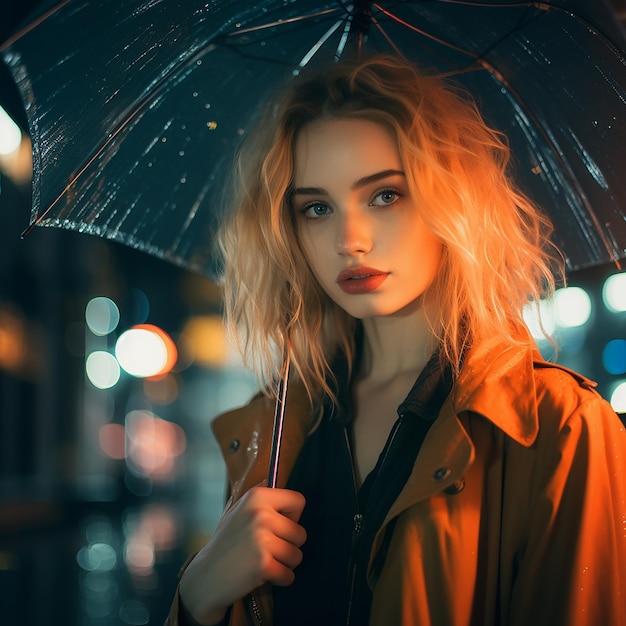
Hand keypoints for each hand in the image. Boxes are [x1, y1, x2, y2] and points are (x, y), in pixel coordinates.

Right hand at [179, 486, 306, 624]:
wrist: (206, 575)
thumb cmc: (225, 543)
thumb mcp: (236, 511)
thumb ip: (256, 495)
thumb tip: (269, 479)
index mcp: (257, 497)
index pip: (298, 501)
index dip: (293, 516)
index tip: (279, 525)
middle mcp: (261, 514)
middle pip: (301, 533)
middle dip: (288, 545)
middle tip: (267, 549)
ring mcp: (262, 540)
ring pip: (297, 555)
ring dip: (284, 564)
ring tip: (264, 561)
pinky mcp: (263, 564)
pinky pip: (289, 575)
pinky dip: (280, 579)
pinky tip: (262, 575)